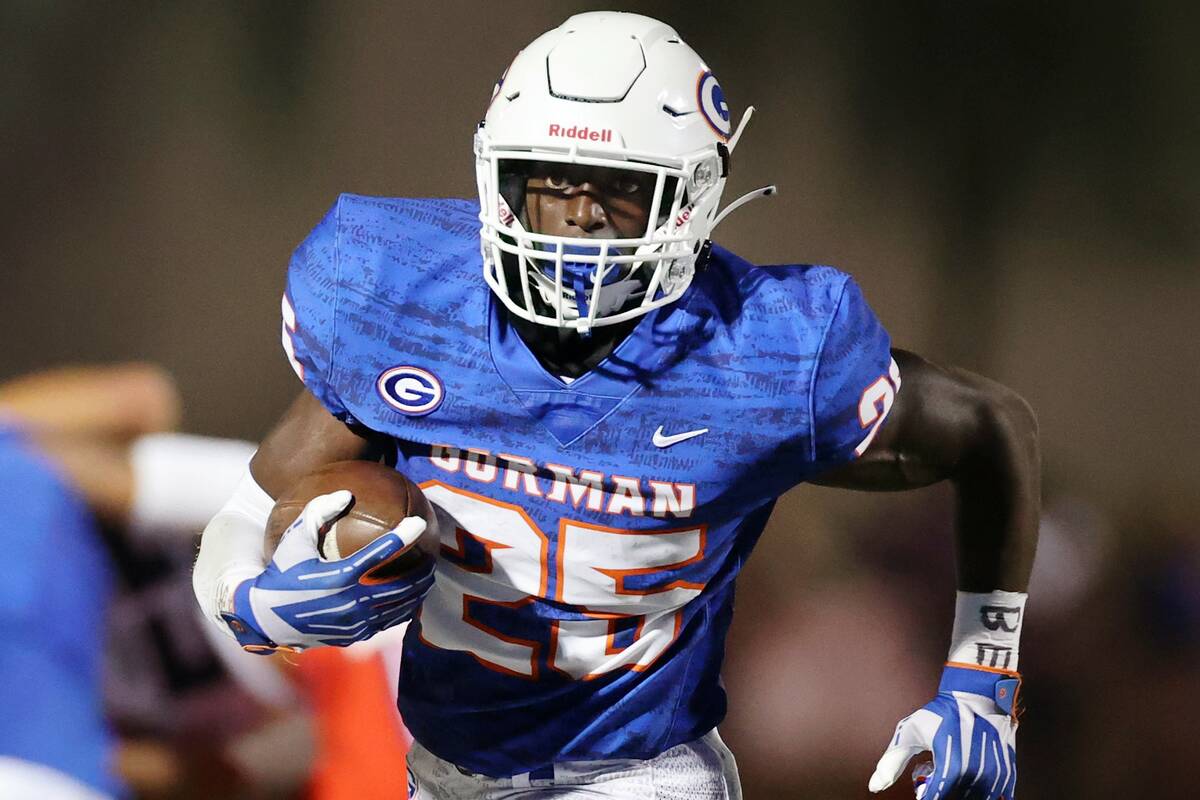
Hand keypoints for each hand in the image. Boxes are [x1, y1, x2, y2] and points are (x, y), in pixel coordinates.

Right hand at [220, 490, 434, 652]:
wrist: (265, 619)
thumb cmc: (280, 572)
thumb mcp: (293, 539)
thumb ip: (318, 512)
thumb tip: (346, 493)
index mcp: (339, 576)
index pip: (380, 553)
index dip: (403, 536)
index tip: (419, 523)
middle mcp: (351, 602)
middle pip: (401, 586)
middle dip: (422, 571)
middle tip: (434, 557)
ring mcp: (354, 623)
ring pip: (398, 607)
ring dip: (417, 592)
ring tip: (428, 578)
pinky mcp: (353, 636)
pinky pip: (387, 623)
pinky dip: (403, 610)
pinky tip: (410, 600)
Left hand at [869, 664, 1019, 798]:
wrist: (978, 695)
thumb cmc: (941, 712)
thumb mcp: (910, 732)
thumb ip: (891, 762)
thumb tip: (875, 787)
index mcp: (951, 767)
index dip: (924, 795)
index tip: (921, 784)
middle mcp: (975, 777)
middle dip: (940, 790)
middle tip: (932, 771)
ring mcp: (994, 778)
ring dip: (958, 791)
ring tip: (949, 770)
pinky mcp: (1007, 777)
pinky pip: (994, 798)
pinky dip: (977, 792)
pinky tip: (966, 774)